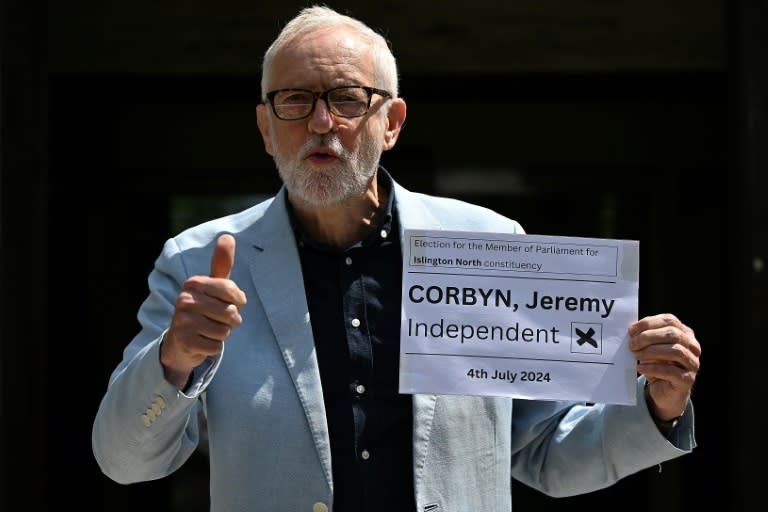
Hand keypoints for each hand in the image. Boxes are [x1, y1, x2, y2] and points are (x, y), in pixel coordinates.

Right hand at [161, 233, 247, 387]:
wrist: (181, 341)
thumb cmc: (205, 309)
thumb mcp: (214, 287)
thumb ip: (222, 264)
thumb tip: (227, 235)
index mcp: (193, 283)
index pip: (231, 290)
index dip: (238, 300)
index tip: (231, 302)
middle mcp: (184, 299)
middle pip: (230, 312)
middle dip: (231, 320)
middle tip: (218, 319)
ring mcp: (181, 321)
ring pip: (224, 330)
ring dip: (222, 334)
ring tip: (210, 330)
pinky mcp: (183, 341)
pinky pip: (215, 347)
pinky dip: (214, 347)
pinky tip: (202, 342)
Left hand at [629, 313, 700, 421]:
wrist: (664, 390)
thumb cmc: (657, 364)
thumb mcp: (651, 348)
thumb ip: (645, 338)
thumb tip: (631, 331)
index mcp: (684, 333)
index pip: (670, 320)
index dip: (649, 323)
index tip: (631, 331)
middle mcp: (692, 346)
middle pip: (673, 334)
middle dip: (648, 337)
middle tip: (632, 344)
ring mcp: (692, 363)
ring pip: (676, 351)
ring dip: (652, 352)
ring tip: (636, 356)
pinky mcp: (687, 379)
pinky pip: (671, 371)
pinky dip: (653, 368)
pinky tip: (641, 368)